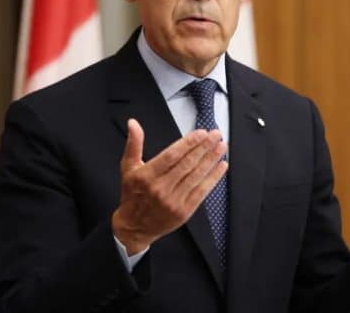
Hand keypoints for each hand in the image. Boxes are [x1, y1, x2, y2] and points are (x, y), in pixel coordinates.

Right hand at [112, 119, 227, 254]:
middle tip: (215, 135)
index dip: (188, 143)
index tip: (201, 133)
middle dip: (204, 147)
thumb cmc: (132, 194)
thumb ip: (133, 144)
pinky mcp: (184, 211)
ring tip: (221, 147)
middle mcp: (160, 188)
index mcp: (147, 176)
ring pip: (196, 176)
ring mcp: (173, 201)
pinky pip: (202, 191)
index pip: (171, 156)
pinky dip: (213, 178)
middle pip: (187, 164)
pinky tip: (221, 166)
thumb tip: (133, 123)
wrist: (134, 226)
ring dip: (211, 159)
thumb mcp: (128, 167)